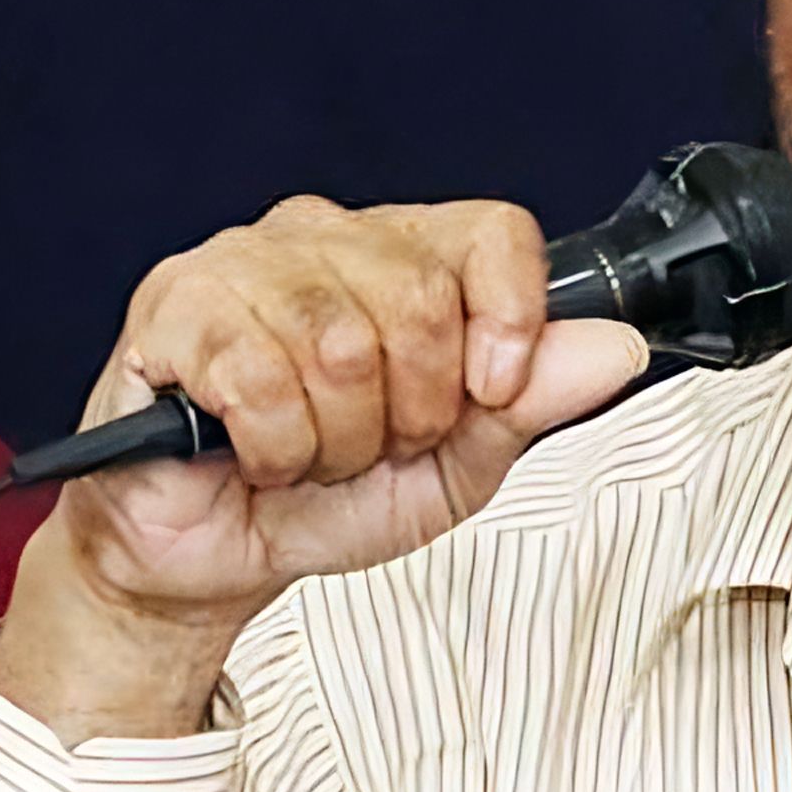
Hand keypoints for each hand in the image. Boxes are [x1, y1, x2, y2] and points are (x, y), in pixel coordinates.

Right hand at [0, 196, 647, 741]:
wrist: (216, 559)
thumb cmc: (331, 497)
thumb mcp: (458, 465)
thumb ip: (532, 402)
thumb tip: (616, 346)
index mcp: (406, 256)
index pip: (492, 233)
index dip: (508, 316)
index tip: (492, 390)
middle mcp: (328, 237)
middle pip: (420, 296)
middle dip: (414, 409)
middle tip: (377, 444)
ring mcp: (245, 262)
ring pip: (340, 343)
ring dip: (337, 438)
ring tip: (313, 453)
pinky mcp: (175, 306)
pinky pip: (258, 376)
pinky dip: (275, 446)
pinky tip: (256, 453)